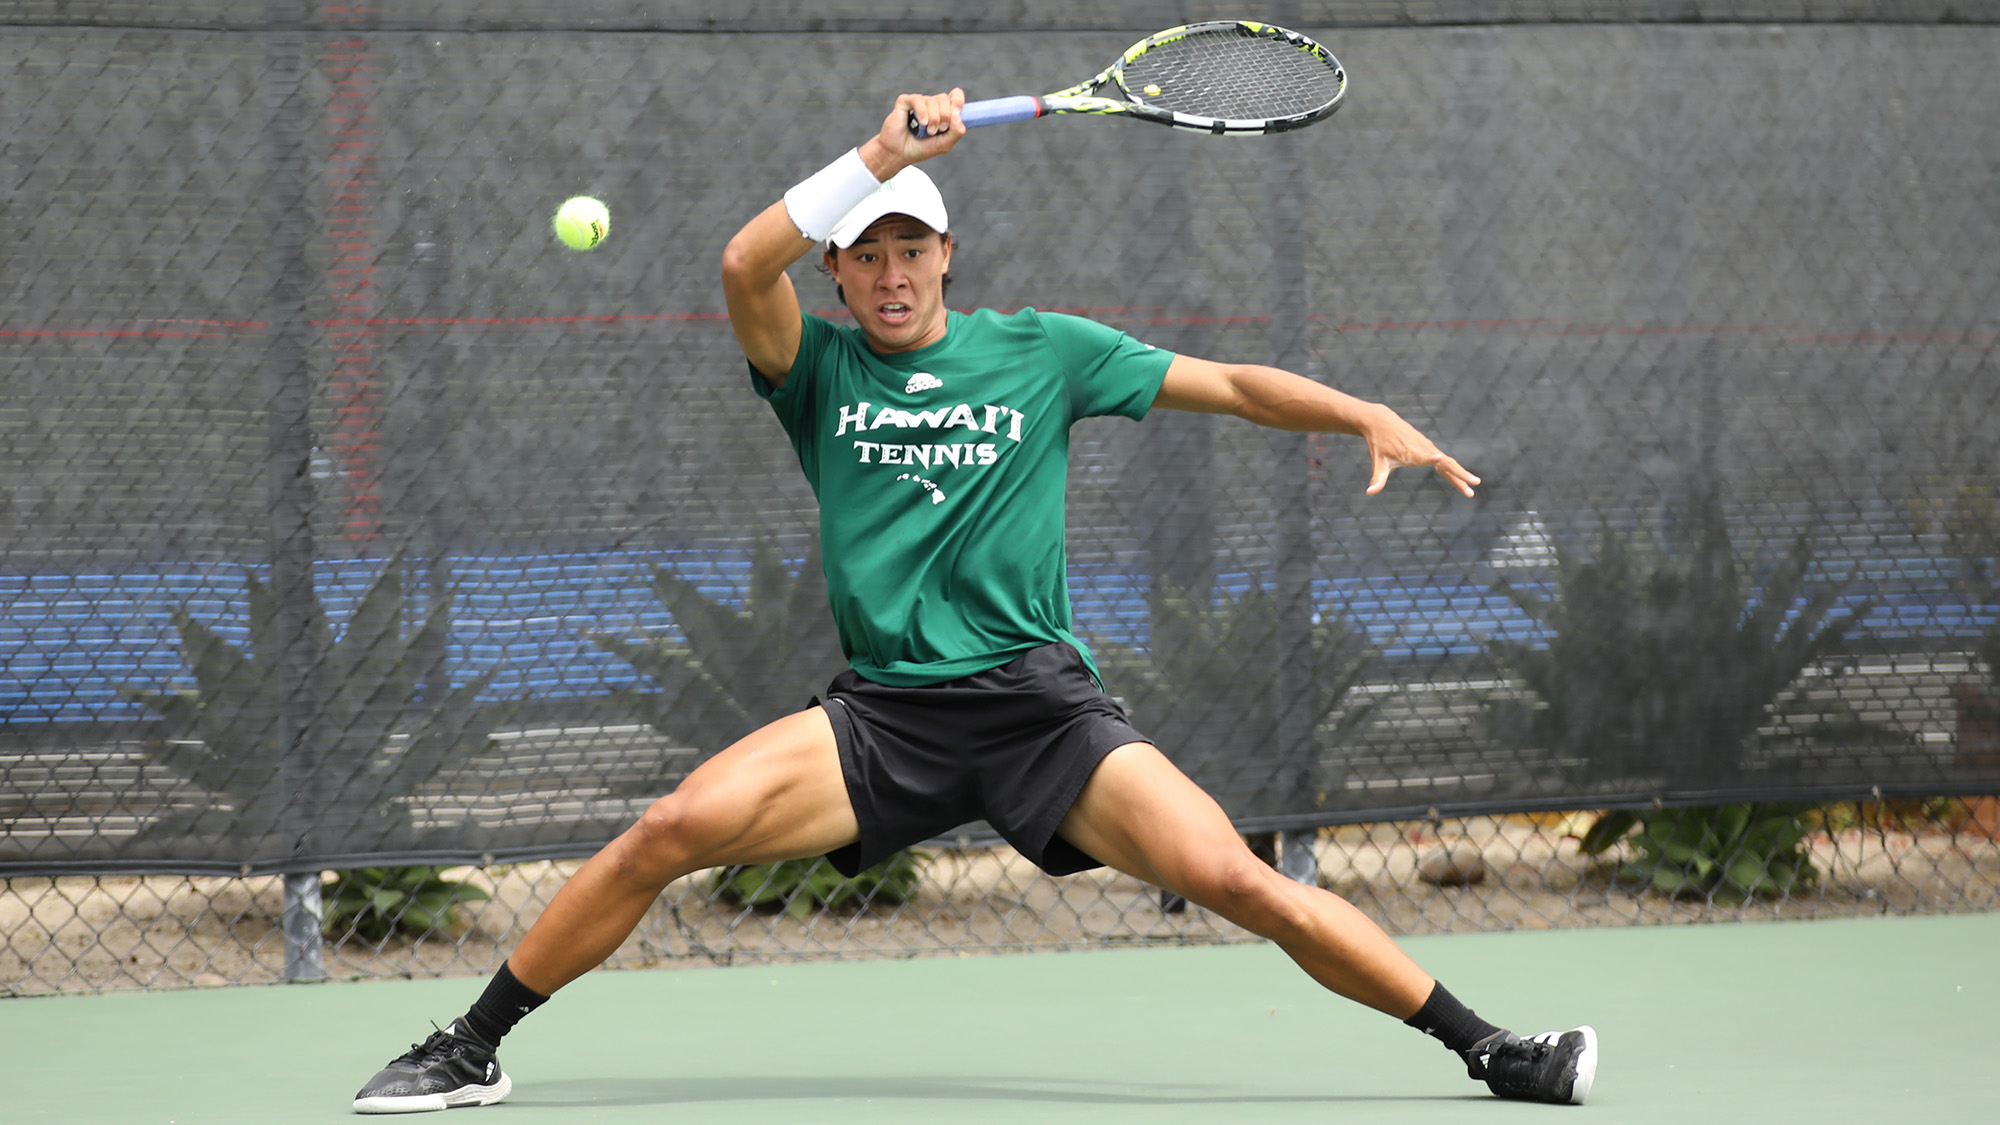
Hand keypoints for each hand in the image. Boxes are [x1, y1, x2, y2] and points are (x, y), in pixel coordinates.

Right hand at [861, 89, 965, 176]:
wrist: (899, 154)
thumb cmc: (921, 148)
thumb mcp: (944, 144)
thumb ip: (956, 132)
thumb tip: (958, 116)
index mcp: (942, 112)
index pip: (955, 96)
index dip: (958, 101)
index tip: (956, 114)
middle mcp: (931, 105)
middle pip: (945, 98)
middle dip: (945, 116)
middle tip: (937, 130)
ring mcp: (918, 103)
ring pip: (932, 100)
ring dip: (933, 118)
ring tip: (928, 131)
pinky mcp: (905, 102)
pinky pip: (918, 100)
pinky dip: (922, 112)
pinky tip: (921, 122)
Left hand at [1362, 407, 1480, 497]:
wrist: (1381, 421)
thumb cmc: (1378, 444)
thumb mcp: (1377, 463)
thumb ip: (1377, 479)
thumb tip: (1369, 493)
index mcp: (1412, 452)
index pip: (1425, 456)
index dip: (1431, 458)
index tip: (1440, 459)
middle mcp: (1423, 448)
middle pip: (1446, 463)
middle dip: (1460, 476)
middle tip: (1472, 490)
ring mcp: (1428, 447)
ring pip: (1448, 462)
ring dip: (1460, 475)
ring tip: (1470, 489)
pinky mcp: (1428, 446)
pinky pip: (1444, 460)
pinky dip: (1453, 469)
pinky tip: (1458, 478)